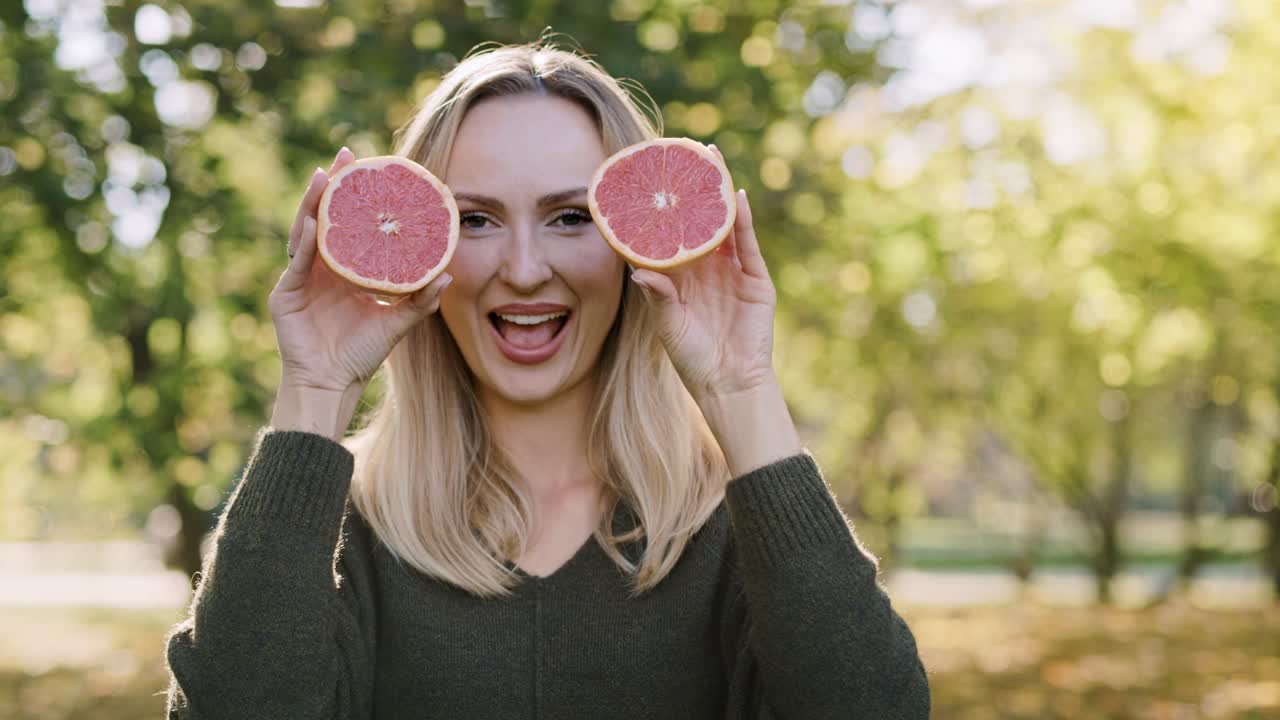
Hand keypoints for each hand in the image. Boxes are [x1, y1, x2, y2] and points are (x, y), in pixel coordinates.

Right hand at [267, 148, 451, 437]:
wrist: (331, 385)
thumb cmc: (360, 355)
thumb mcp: (396, 323)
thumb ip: (419, 301)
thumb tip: (447, 276)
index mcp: (343, 270)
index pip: (348, 224)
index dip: (356, 197)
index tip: (371, 169)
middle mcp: (319, 268)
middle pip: (324, 217)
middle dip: (332, 186)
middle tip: (346, 156)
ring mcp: (299, 278)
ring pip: (305, 231)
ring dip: (314, 203)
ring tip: (325, 176)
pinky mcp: (285, 294)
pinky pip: (296, 262)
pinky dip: (305, 242)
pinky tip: (314, 222)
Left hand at [629, 146, 776, 404]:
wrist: (729, 384)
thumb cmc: (693, 359)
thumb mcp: (669, 325)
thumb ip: (658, 297)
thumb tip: (638, 271)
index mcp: (682, 275)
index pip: (671, 233)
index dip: (663, 207)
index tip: (649, 177)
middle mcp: (707, 267)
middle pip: (699, 219)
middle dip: (693, 187)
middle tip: (683, 151)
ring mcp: (733, 271)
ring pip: (725, 224)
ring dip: (718, 192)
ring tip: (710, 159)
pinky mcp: (756, 280)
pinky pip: (748, 245)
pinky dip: (743, 221)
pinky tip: (736, 197)